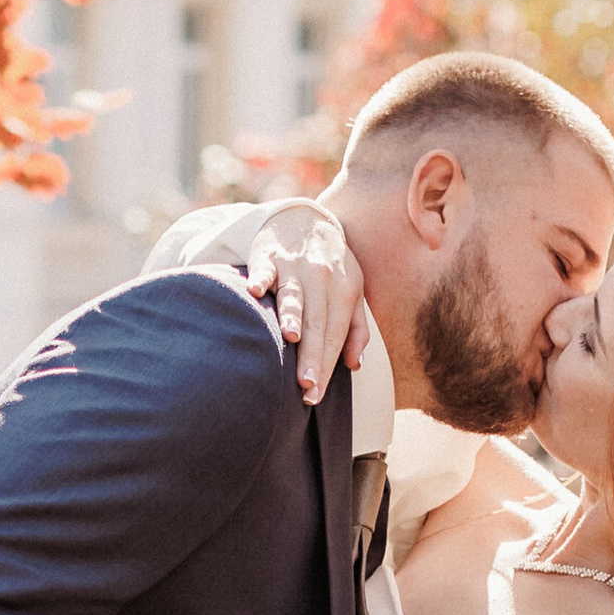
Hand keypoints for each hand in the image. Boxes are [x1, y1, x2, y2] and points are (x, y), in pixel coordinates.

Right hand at [243, 199, 369, 401]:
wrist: (306, 220)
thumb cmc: (331, 267)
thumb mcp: (353, 292)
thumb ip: (357, 329)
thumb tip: (354, 364)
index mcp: (345, 292)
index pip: (336, 335)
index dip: (326, 366)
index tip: (315, 394)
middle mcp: (322, 279)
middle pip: (318, 322)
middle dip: (312, 354)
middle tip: (306, 385)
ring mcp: (295, 266)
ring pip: (294, 294)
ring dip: (292, 314)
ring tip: (291, 336)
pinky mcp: (269, 255)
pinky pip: (265, 267)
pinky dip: (261, 277)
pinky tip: (256, 291)